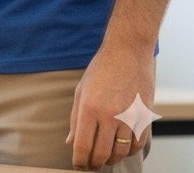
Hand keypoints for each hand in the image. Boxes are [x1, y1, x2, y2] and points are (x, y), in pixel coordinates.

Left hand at [66, 46, 153, 168]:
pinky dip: (128, 151)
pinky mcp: (144, 119)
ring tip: (103, 156)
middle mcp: (109, 116)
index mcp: (89, 108)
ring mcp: (129, 118)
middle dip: (94, 164)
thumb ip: (75, 118)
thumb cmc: (101, 70)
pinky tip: (120, 148)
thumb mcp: (81, 90)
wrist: (127, 53)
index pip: (83, 145)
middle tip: (90, 165)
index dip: (79, 161)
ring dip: (110, 159)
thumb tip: (70, 142)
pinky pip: (136, 146)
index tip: (78, 166)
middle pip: (101, 154)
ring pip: (120, 153)